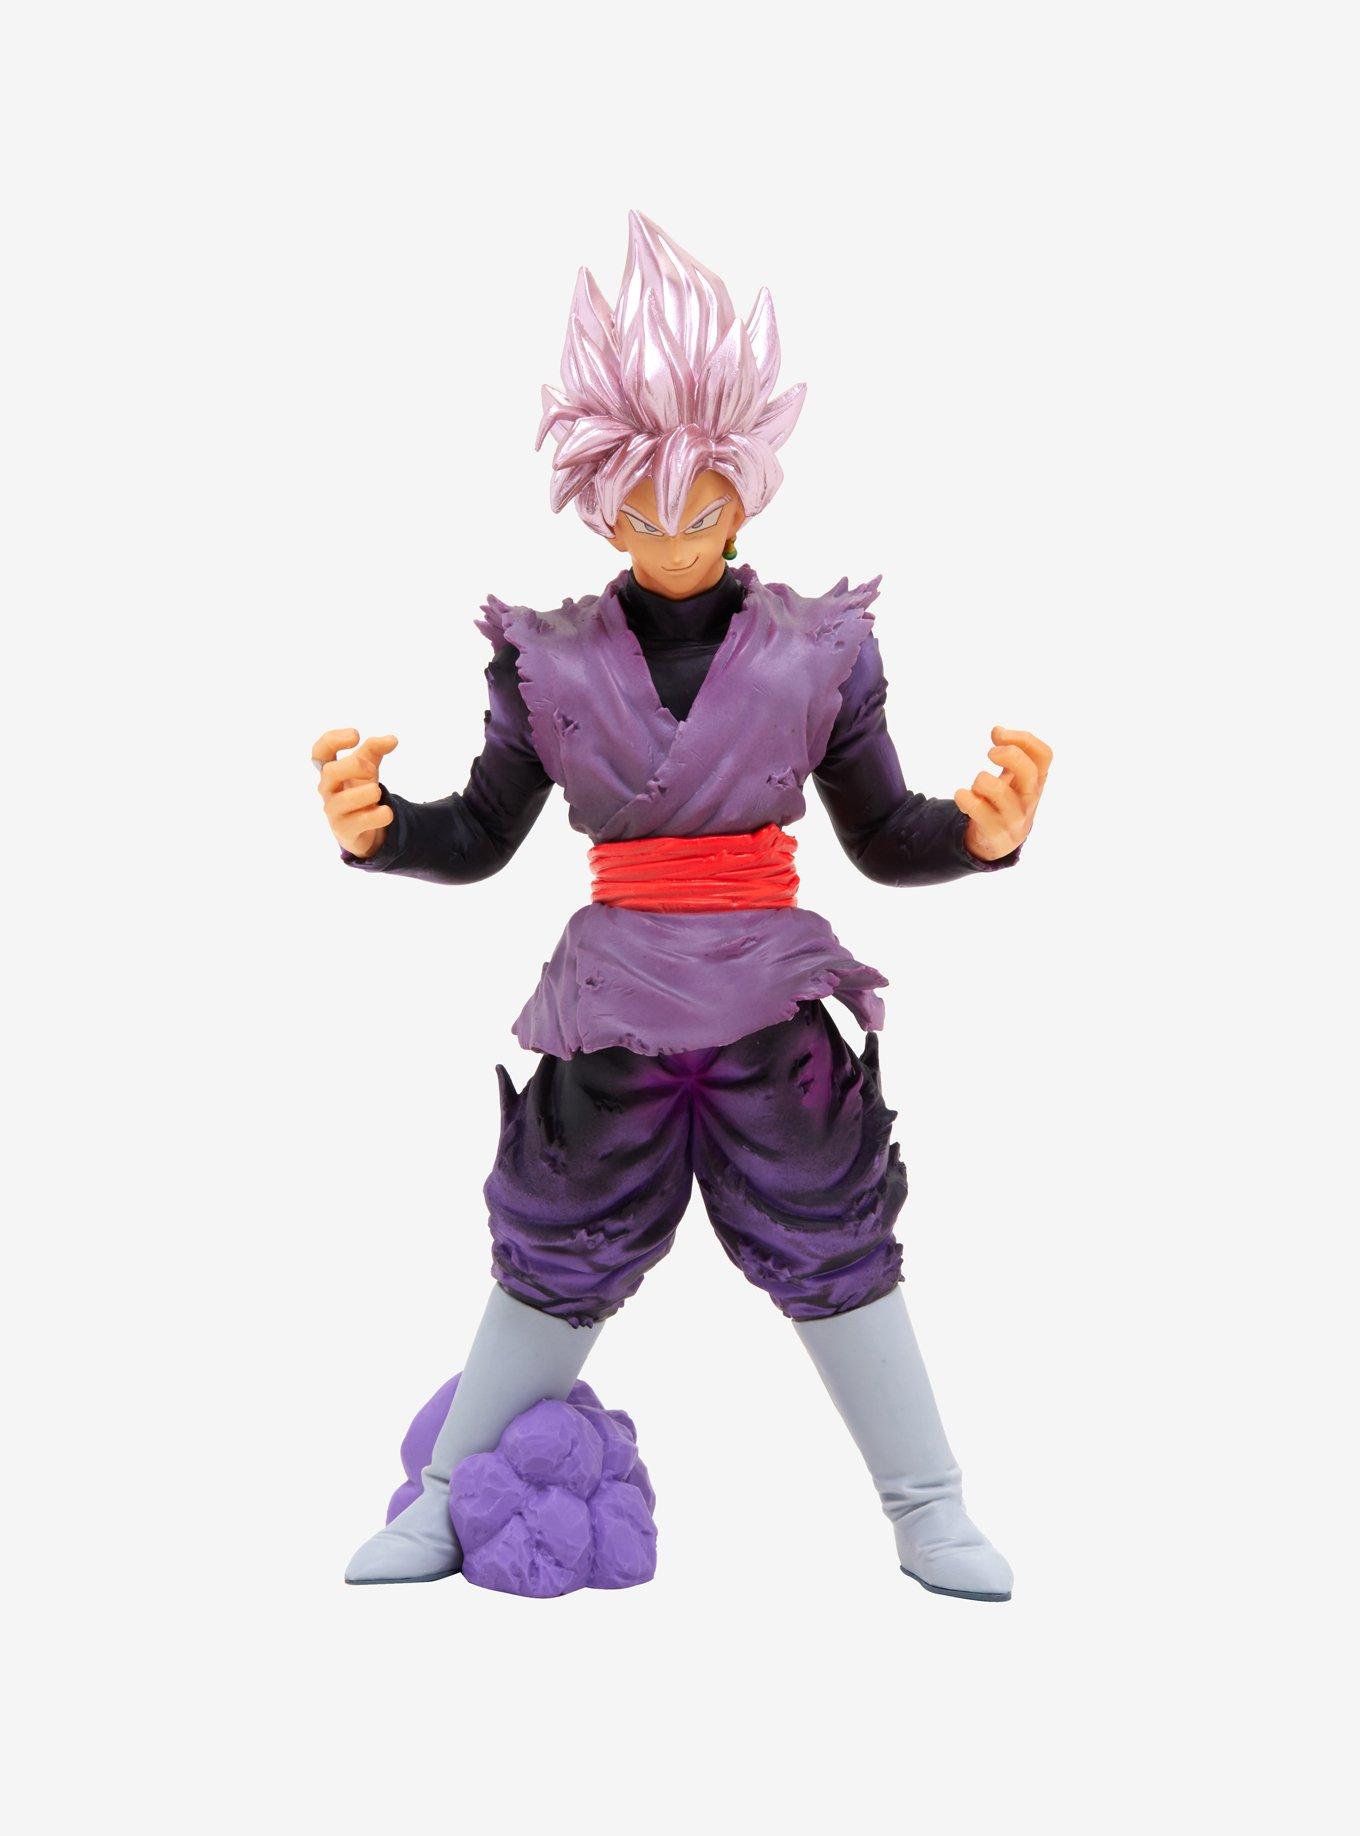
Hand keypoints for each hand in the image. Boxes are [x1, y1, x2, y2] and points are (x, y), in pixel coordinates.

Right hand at [313, 728, 398, 859]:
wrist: (361, 828)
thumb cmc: (358, 791)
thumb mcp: (366, 768)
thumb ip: (375, 750)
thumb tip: (392, 739)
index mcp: (330, 771)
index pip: (320, 752)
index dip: (333, 739)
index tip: (356, 735)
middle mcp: (327, 790)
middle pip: (330, 772)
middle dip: (354, 765)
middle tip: (372, 769)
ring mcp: (334, 811)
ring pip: (343, 800)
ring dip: (365, 793)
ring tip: (377, 792)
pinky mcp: (345, 830)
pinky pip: (358, 822)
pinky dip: (376, 816)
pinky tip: (387, 812)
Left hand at [955, 726, 1052, 861]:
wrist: (999, 841)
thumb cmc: (1006, 801)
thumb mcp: (1013, 777)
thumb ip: (1009, 753)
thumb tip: (997, 730)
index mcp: (1037, 781)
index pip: (1044, 755)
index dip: (1023, 739)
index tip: (998, 735)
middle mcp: (1030, 799)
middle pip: (1029, 771)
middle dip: (1008, 755)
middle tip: (990, 753)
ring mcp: (1015, 817)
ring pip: (998, 791)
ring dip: (981, 781)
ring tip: (977, 786)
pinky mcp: (996, 832)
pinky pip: (977, 809)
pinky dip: (964, 797)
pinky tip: (963, 797)